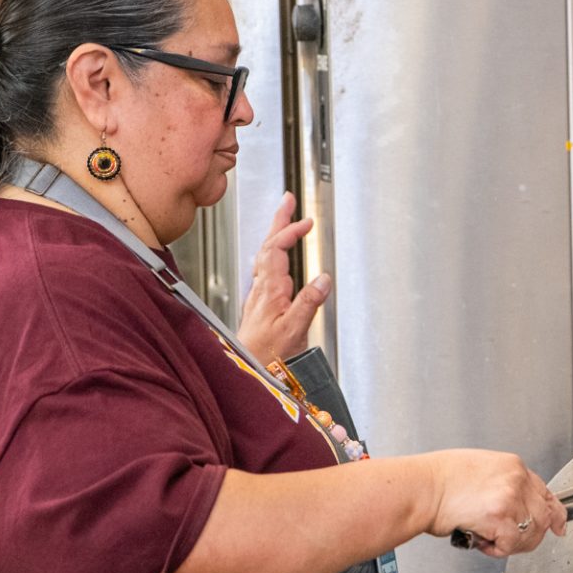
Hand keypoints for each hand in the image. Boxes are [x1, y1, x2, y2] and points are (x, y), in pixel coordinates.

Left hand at [236, 192, 329, 364]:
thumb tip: (323, 278)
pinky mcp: (262, 304)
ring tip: (286, 220)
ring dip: (276, 234)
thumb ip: (308, 302)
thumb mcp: (294, 330)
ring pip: (265, 255)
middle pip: (267, 245)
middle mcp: (261, 289)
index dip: (290, 231)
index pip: (276, 249)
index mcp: (269, 290)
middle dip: (279, 221)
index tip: (307, 222)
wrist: (248, 371)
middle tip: (288, 200)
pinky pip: (267, 268)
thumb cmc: (266, 355)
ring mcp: (260, 295)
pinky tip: (280, 257)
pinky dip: (275, 253)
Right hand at [428, 450, 567, 556]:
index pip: (546, 492)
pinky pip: (511, 543)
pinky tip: (480, 539)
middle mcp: (516, 479)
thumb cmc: (439, 480)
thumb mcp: (481, 470)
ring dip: (512, 544)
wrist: (420, 488)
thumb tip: (518, 502)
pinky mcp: (500, 517)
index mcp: (513, 466)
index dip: (555, 513)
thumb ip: (505, 484)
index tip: (559, 525)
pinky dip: (497, 549)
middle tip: (509, 540)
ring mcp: (510, 497)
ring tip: (489, 538)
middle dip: (530, 535)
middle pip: (544, 516)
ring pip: (531, 533)